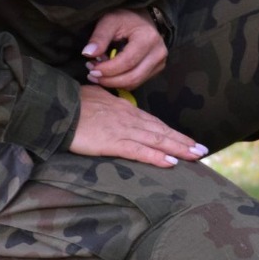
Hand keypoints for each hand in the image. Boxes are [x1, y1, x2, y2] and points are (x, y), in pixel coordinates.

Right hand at [69, 85, 208, 167]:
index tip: (188, 140)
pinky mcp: (111, 141)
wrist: (55, 107)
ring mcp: (121, 129)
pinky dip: (156, 156)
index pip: (154, 123)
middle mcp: (128, 118)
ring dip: (178, 148)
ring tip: (196, 156)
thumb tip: (110, 101)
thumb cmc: (71, 102)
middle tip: (203, 150)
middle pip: (161, 131)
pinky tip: (171, 162)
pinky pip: (138, 150)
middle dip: (183, 141)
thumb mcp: (94, 97)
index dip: (172, 133)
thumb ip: (107, 101)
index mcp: (124, 109)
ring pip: (156, 140)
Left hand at [81, 9, 166, 90]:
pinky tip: (110, 75)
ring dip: (114, 83)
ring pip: (135, 83)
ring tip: (98, 75)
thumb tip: (87, 54)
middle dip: (109, 80)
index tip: (91, 69)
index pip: (127, 62)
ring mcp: (160, 62)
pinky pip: (137, 82)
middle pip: (132, 77)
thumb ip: (99, 37)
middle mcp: (158, 53)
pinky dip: (121, 82)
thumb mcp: (110, 21)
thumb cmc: (125, 17)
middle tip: (92, 75)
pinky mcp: (157, 69)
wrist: (143, 17)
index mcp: (148, 39)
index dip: (108, 69)